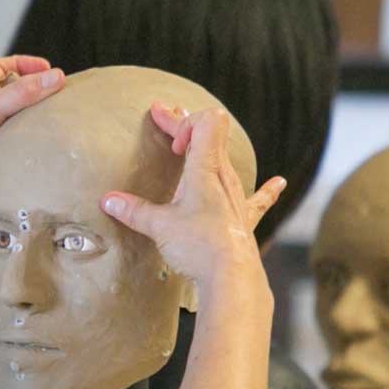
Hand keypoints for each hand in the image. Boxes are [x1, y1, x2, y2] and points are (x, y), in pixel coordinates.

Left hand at [0, 56, 62, 236]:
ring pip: (22, 127)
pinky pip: (23, 156)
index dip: (22, 64)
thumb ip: (20, 94)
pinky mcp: (0, 166)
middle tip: (62, 99)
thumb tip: (55, 77)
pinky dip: (37, 154)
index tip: (47, 68)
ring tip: (63, 126)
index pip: (0, 68)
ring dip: (40, 126)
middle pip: (16, 97)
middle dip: (38, 95)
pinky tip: (51, 155)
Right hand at [99, 104, 284, 297]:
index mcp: (206, 167)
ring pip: (225, 161)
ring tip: (193, 142)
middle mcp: (225, 176)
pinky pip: (258, 199)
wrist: (231, 276)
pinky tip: (279, 183)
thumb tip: (109, 201)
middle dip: (183, 124)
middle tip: (163, 113)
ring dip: (207, 148)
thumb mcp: (159, 225)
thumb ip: (134, 211)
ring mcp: (237, 197)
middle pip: (210, 136)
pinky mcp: (243, 220)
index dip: (182, 120)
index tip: (168, 143)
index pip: (203, 121)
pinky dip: (265, 189)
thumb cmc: (198, 245)